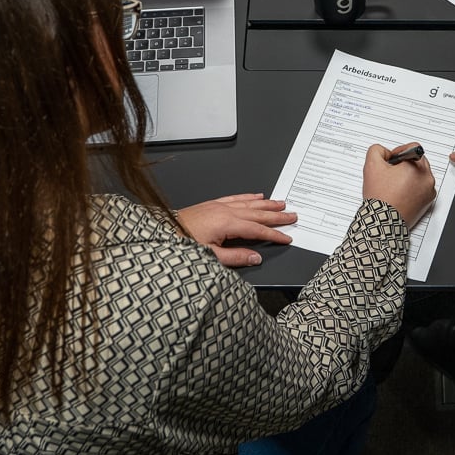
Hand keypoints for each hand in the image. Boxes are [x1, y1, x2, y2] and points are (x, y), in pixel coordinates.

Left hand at [178, 193, 295, 266]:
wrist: (162, 232)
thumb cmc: (182, 243)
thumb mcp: (210, 256)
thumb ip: (235, 257)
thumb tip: (255, 257)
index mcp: (227, 224)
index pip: (257, 230)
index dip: (274, 234)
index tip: (287, 237)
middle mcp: (225, 211)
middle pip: (257, 214)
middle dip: (277, 216)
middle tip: (292, 215)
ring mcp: (218, 206)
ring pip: (249, 203)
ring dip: (267, 204)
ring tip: (281, 204)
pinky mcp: (212, 205)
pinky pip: (235, 198)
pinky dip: (248, 197)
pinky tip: (256, 196)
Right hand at [362, 143, 436, 227]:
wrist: (383, 220)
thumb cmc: (381, 196)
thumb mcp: (372, 164)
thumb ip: (377, 150)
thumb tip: (385, 152)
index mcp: (417, 166)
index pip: (412, 148)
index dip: (399, 152)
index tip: (392, 161)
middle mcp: (427, 178)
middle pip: (418, 162)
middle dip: (404, 165)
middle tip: (391, 175)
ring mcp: (429, 191)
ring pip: (420, 175)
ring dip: (409, 177)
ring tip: (395, 186)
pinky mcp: (428, 202)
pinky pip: (422, 189)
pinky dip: (413, 189)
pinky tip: (400, 194)